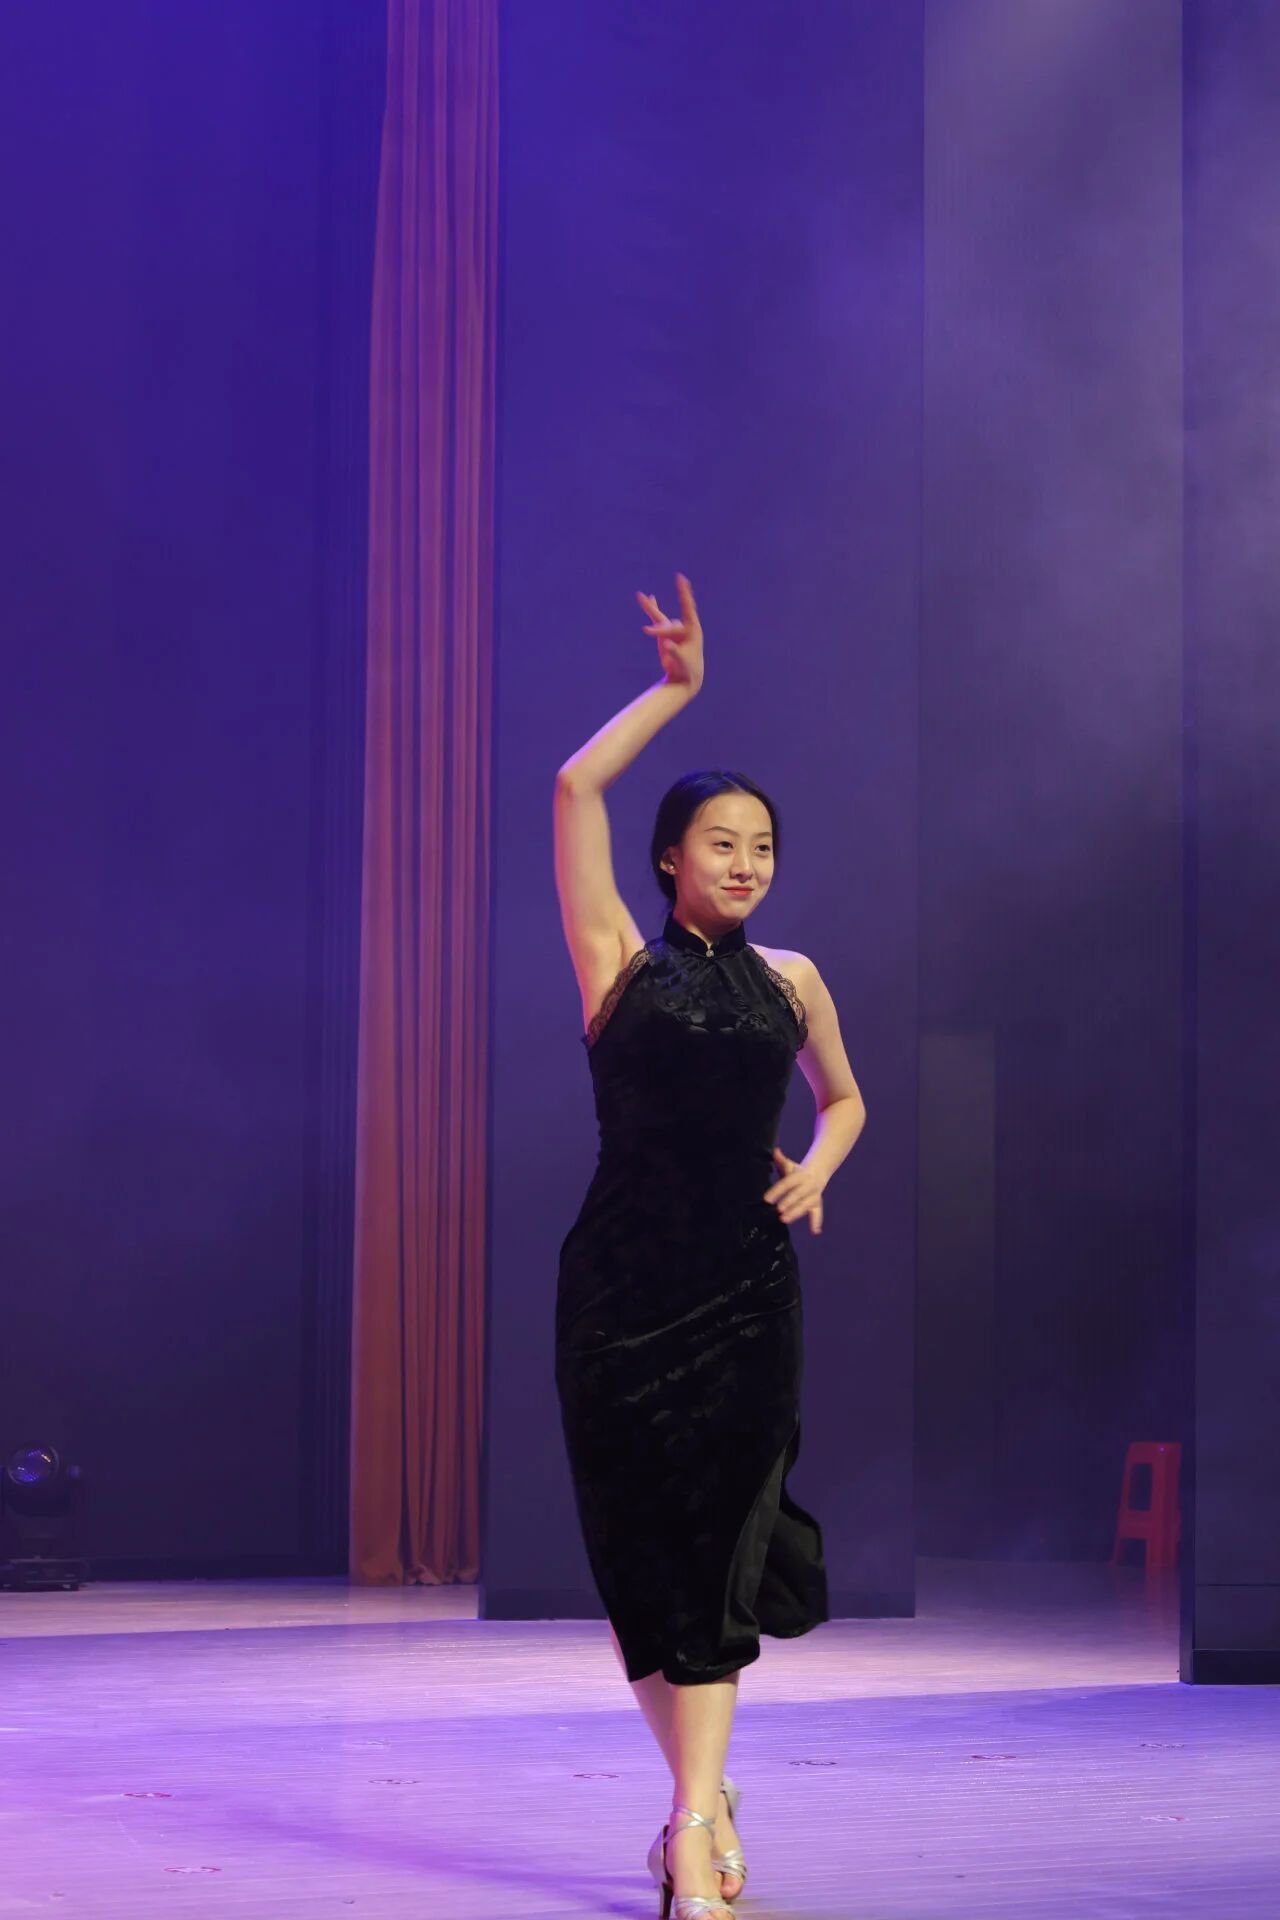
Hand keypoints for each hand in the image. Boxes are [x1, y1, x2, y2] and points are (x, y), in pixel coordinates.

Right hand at [637, 573, 703, 693]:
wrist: (686, 676)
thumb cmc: (687, 670)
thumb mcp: (681, 662)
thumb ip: (675, 652)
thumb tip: (667, 643)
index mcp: (693, 630)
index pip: (688, 608)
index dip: (684, 593)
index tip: (680, 578)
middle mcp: (683, 627)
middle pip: (667, 625)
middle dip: (658, 630)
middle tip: (646, 632)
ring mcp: (673, 630)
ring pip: (660, 620)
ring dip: (650, 609)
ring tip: (640, 596)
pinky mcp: (665, 635)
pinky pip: (657, 620)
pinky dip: (652, 609)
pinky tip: (650, 597)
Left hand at [765, 1146, 824, 1234]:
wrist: (818, 1173)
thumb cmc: (798, 1171)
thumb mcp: (789, 1164)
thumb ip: (781, 1159)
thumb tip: (775, 1151)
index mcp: (800, 1175)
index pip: (787, 1183)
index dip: (777, 1190)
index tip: (766, 1199)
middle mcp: (808, 1185)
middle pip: (798, 1194)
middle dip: (788, 1202)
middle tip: (778, 1210)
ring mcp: (813, 1195)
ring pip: (806, 1205)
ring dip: (796, 1213)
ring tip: (784, 1219)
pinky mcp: (817, 1203)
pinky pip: (817, 1213)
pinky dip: (816, 1222)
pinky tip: (814, 1231)